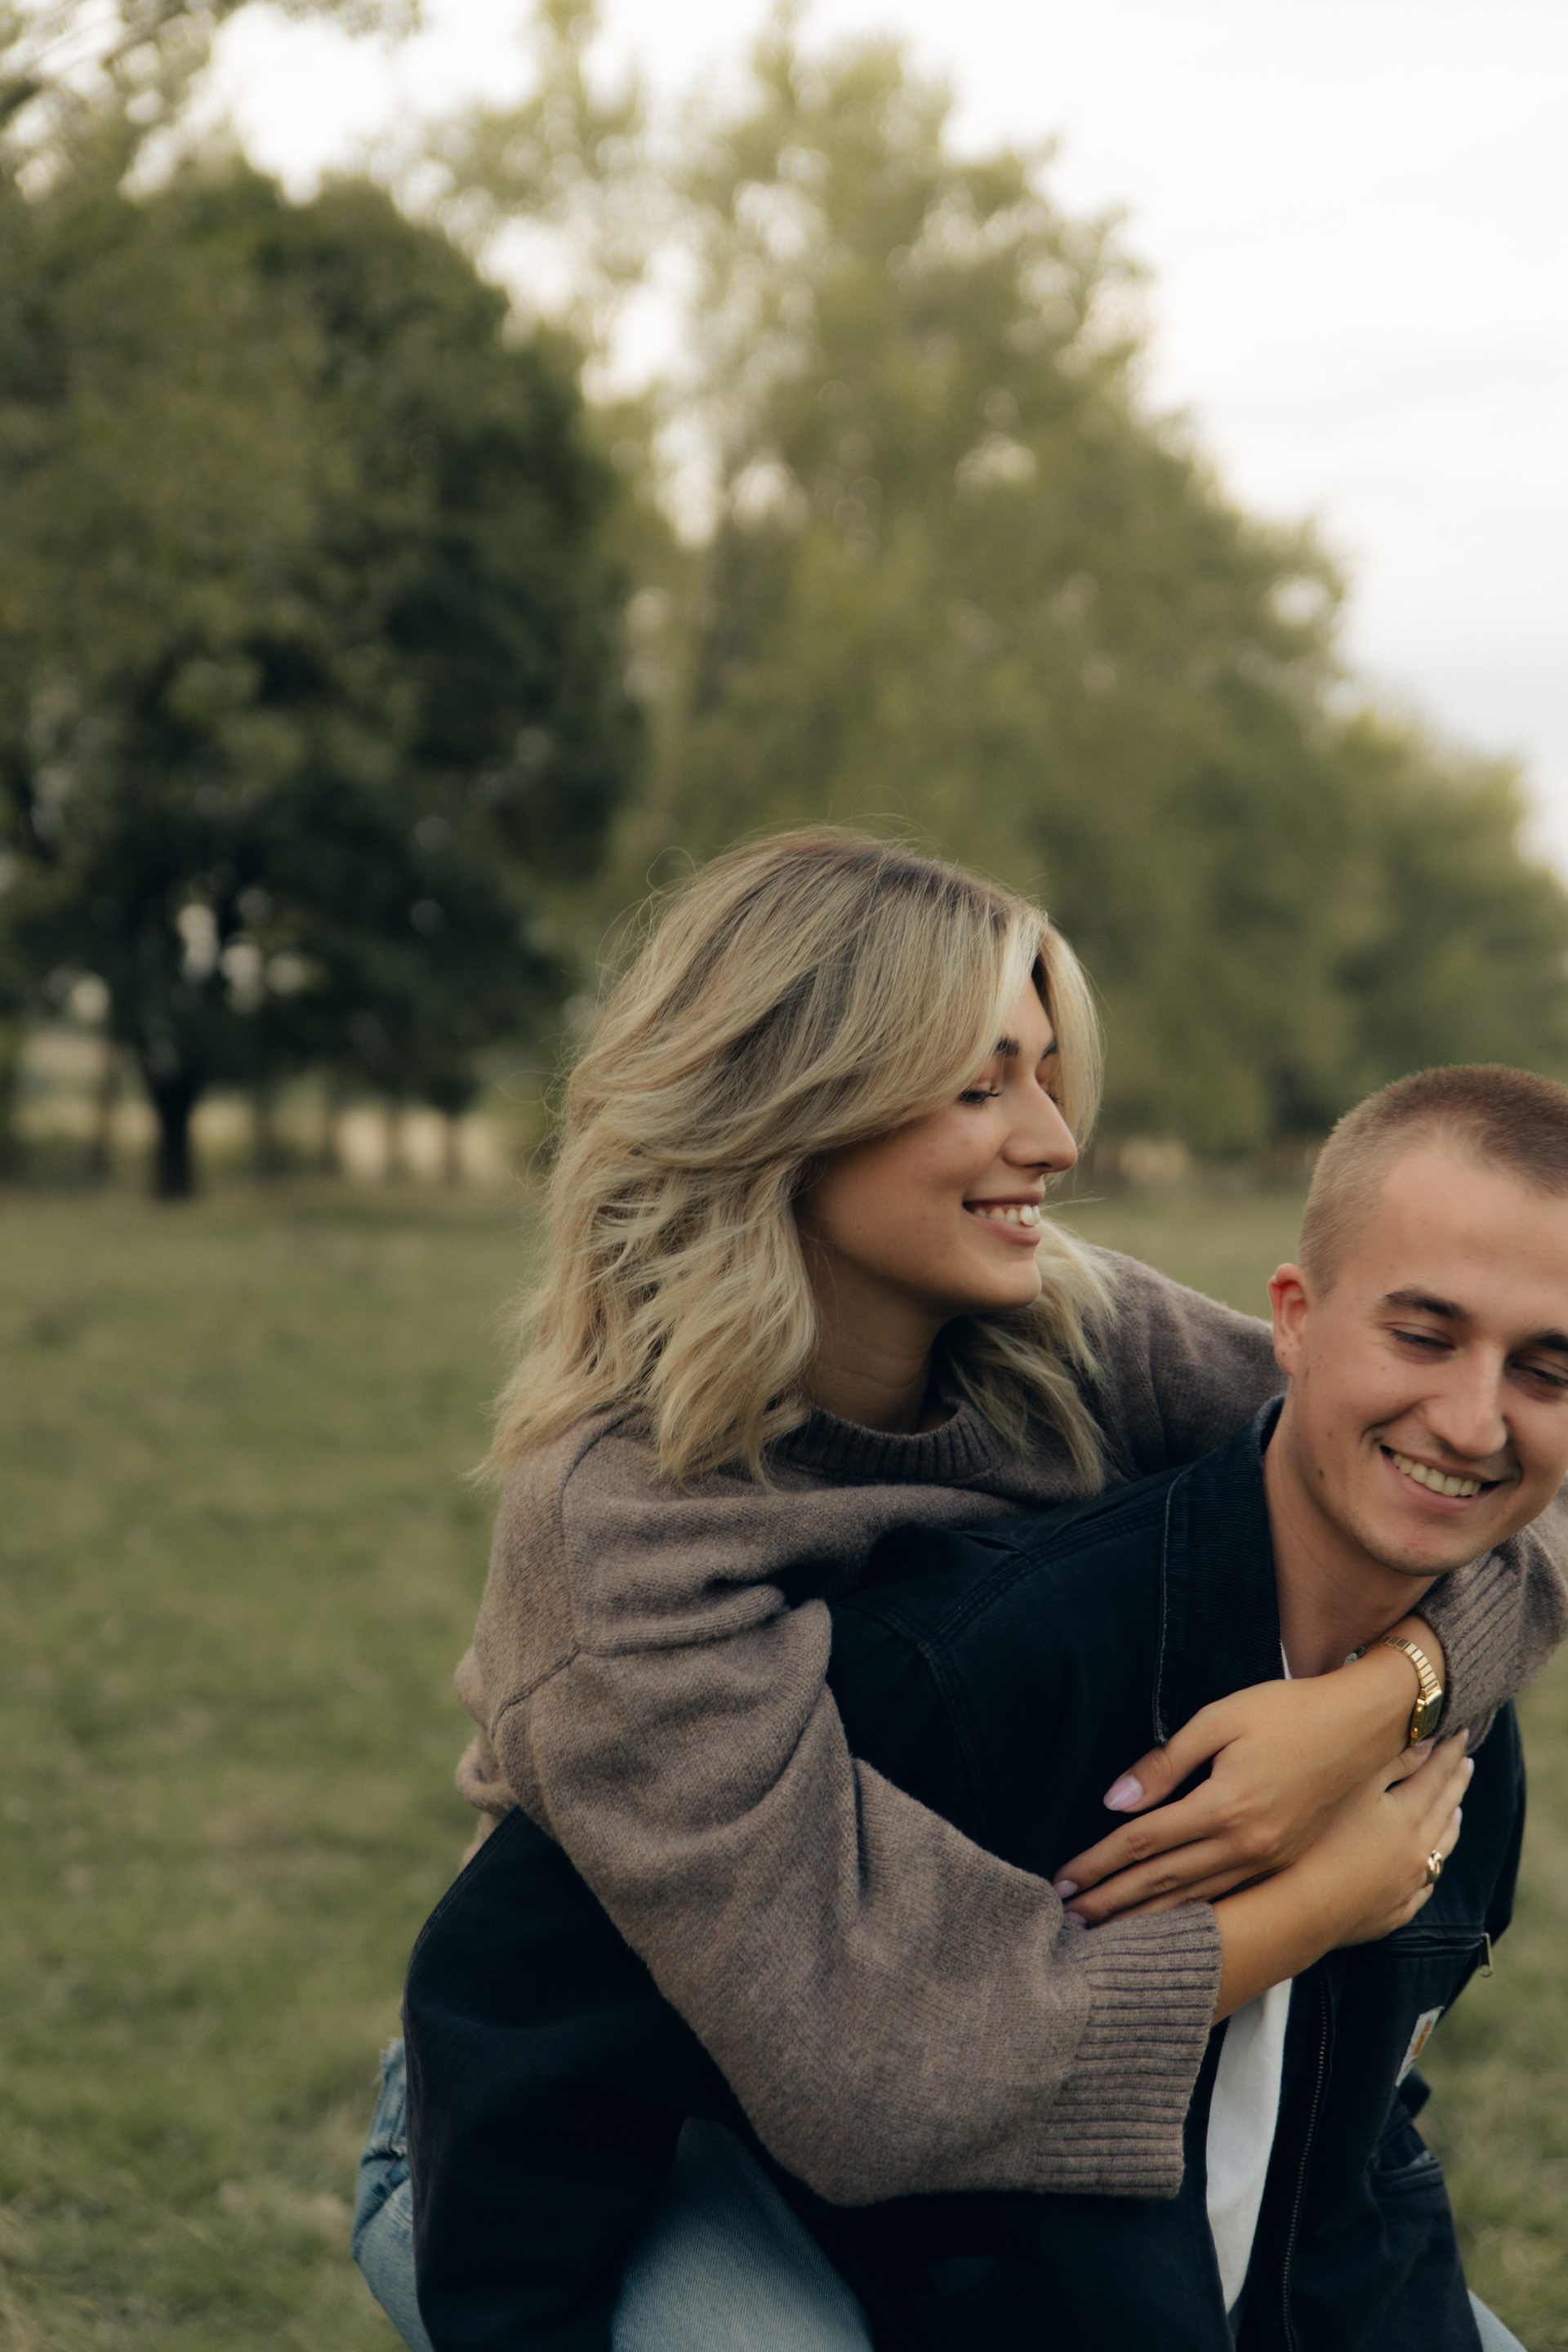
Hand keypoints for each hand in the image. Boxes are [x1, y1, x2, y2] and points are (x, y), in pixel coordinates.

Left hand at [1054, 1627, 1440, 1924]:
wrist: (1365, 1726)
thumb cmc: (1289, 1711)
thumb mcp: (1221, 1718)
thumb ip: (1166, 1762)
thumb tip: (1115, 1800)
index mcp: (1224, 1806)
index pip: (1143, 1843)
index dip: (1098, 1863)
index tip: (1064, 1880)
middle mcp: (1245, 1844)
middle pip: (1162, 1883)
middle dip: (1112, 1903)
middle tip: (1068, 1921)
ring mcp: (1267, 1859)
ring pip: (1195, 1900)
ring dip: (1146, 1919)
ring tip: (1106, 1931)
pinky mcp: (1283, 1861)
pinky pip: (1226, 1896)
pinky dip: (1191, 1915)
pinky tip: (1170, 1925)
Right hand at [1292, 1733, 1470, 1946]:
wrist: (1307, 1908)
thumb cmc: (1323, 1841)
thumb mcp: (1355, 1789)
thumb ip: (1392, 1763)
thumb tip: (1427, 1746)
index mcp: (1409, 1817)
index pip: (1437, 1775)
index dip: (1449, 1752)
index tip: (1462, 1733)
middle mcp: (1418, 1851)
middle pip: (1445, 1809)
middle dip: (1456, 1783)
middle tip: (1466, 1763)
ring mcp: (1408, 1884)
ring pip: (1440, 1850)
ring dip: (1450, 1825)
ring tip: (1457, 1812)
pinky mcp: (1394, 1911)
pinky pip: (1424, 1887)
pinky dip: (1431, 1868)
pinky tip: (1428, 1865)